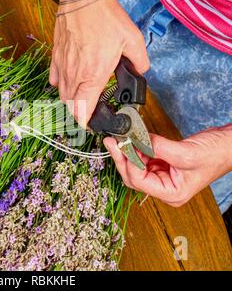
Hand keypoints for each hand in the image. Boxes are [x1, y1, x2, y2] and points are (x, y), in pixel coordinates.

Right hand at [50, 0, 149, 127]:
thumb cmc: (106, 18)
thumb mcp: (133, 40)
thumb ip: (140, 62)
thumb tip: (140, 71)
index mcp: (93, 75)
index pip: (82, 110)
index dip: (85, 123)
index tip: (90, 125)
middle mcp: (75, 75)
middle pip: (70, 105)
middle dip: (79, 112)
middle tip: (90, 109)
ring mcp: (63, 66)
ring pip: (62, 94)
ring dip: (71, 100)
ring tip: (82, 96)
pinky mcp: (56, 57)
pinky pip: (55, 79)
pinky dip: (61, 84)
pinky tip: (69, 80)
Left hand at [103, 125, 231, 206]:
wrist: (228, 145)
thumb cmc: (216, 154)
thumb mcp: (185, 153)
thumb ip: (158, 148)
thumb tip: (136, 140)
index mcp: (172, 193)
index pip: (140, 181)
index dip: (129, 163)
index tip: (124, 145)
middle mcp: (164, 188)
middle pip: (133, 176)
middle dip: (122, 158)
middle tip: (112, 141)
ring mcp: (162, 177)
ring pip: (135, 167)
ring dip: (127, 152)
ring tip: (120, 138)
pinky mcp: (162, 165)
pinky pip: (143, 158)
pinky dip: (136, 148)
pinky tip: (133, 139)